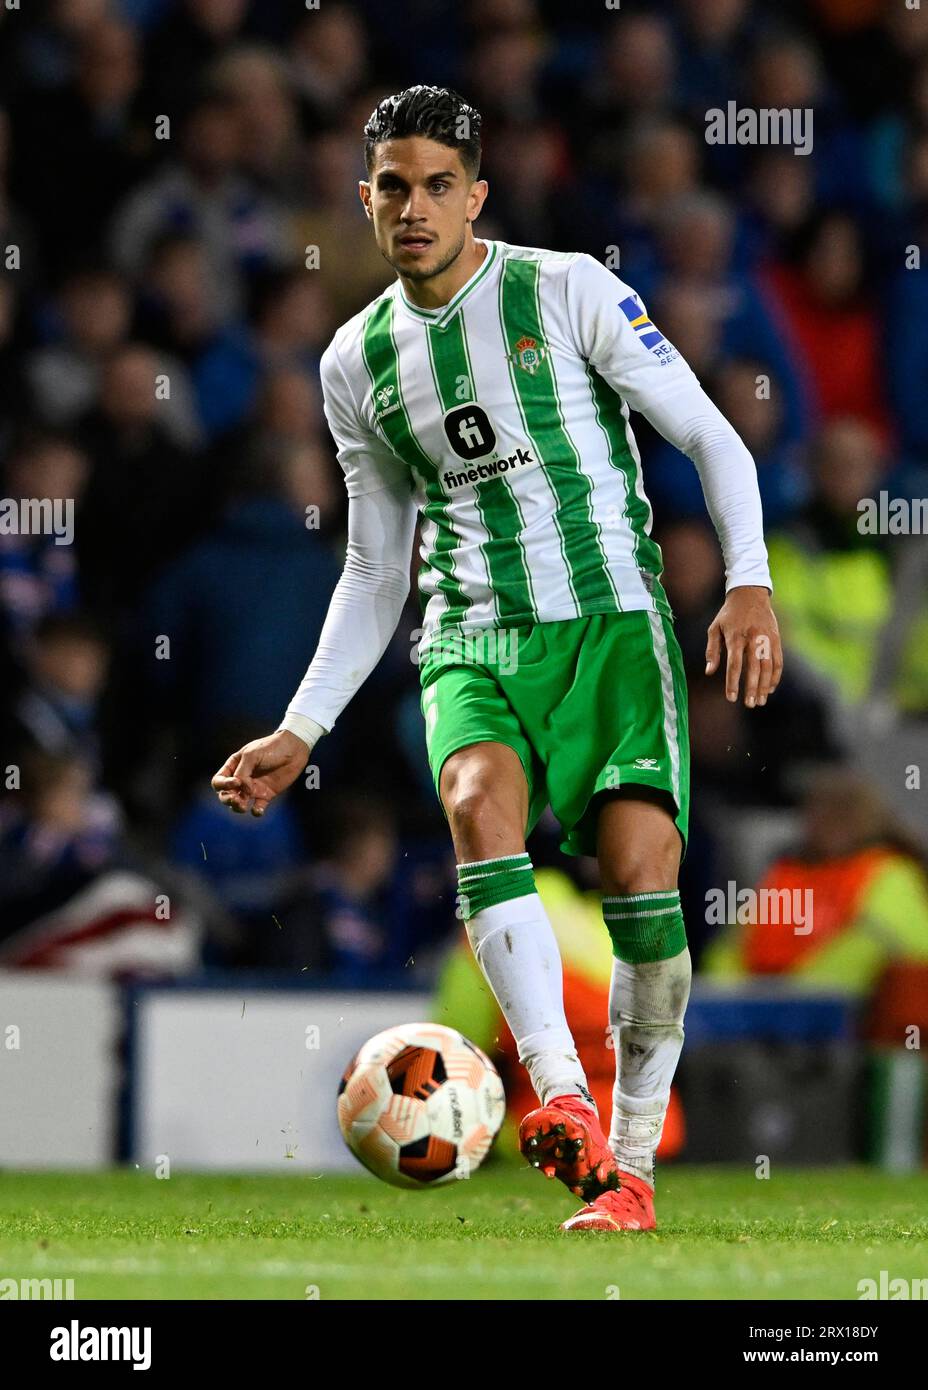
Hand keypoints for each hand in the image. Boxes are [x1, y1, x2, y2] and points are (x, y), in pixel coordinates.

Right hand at [211, 730, 308, 816]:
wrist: (294, 749)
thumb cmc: (271, 747)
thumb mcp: (252, 755)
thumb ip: (242, 773)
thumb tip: (242, 791)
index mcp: (234, 766)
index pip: (218, 781)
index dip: (223, 785)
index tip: (236, 782)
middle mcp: (241, 779)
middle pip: (225, 795)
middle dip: (227, 800)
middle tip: (236, 799)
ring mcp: (253, 788)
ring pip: (239, 803)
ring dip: (237, 807)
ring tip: (244, 806)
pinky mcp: (266, 795)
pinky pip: (257, 808)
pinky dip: (256, 812)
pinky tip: (258, 810)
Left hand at [705, 586, 782, 707]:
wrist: (750, 593)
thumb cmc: (729, 614)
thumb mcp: (715, 628)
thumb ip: (712, 651)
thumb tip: (709, 672)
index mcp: (735, 636)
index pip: (734, 664)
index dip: (733, 682)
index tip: (731, 698)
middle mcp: (753, 638)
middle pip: (754, 668)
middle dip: (752, 688)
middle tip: (749, 704)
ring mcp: (767, 638)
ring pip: (769, 666)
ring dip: (765, 685)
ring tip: (760, 701)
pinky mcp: (776, 638)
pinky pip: (778, 660)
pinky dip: (775, 676)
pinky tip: (770, 688)